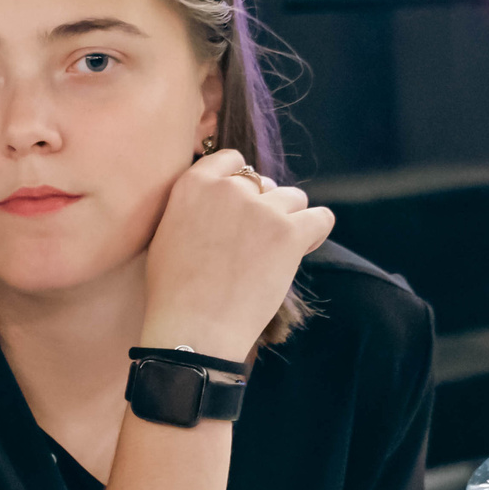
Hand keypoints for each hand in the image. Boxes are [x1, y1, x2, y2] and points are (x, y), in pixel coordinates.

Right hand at [139, 150, 335, 362]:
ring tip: (272, 253)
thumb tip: (219, 198)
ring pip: (293, 199)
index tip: (239, 209)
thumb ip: (193, 206)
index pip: (232, 160)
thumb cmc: (173, 292)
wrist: (193, 329)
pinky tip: (300, 250)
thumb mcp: (167, 234)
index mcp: (195, 184)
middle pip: (264, 183)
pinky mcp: (289, 233)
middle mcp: (229, 188)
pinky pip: (321, 218)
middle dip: (263, 208)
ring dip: (288, 220)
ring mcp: (262, 209)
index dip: (240, 184)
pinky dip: (315, 232)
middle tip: (252, 244)